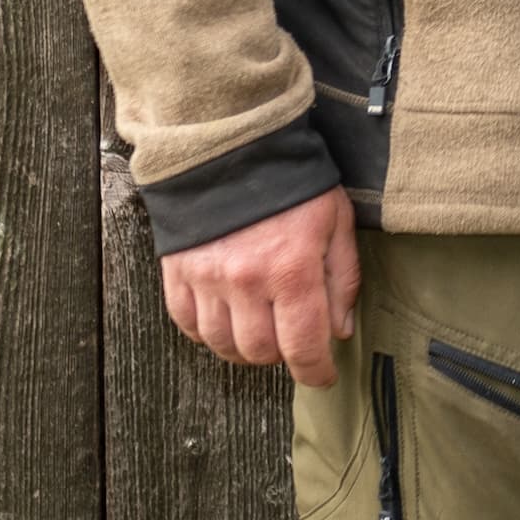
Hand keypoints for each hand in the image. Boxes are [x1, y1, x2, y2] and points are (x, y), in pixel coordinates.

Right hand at [159, 184, 360, 388]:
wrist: (233, 144)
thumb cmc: (293, 182)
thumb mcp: (335, 221)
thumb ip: (342, 279)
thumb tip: (339, 331)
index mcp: (291, 269)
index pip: (303, 347)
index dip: (315, 372)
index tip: (322, 375)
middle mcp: (246, 281)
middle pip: (261, 352)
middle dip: (282, 356)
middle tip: (292, 338)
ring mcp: (207, 278)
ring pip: (224, 345)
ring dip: (246, 348)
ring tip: (261, 328)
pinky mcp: (178, 272)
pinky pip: (188, 325)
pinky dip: (208, 332)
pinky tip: (226, 316)